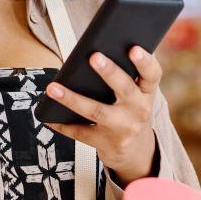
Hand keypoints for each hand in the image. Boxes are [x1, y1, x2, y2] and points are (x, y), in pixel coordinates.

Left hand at [45, 46, 162, 185]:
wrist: (134, 151)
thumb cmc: (129, 112)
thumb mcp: (136, 95)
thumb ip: (125, 77)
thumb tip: (93, 53)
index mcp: (147, 93)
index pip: (152, 75)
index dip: (145, 62)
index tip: (134, 48)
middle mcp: (138, 110)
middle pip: (125, 89)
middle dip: (110, 72)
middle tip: (94, 56)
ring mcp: (123, 128)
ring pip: (96, 111)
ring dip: (72, 99)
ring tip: (53, 88)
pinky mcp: (106, 143)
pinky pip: (80, 132)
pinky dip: (62, 124)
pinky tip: (48, 116)